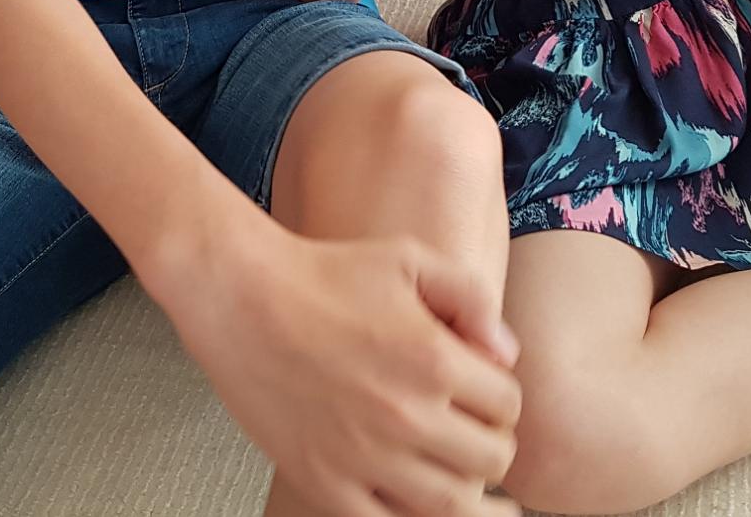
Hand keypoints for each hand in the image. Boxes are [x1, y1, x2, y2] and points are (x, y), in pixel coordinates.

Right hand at [165, 219, 522, 516]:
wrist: (242, 296)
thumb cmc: (321, 273)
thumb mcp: (409, 258)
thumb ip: (471, 297)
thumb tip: (506, 354)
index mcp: (432, 359)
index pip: (507, 406)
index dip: (501, 400)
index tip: (484, 397)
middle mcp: (405, 414)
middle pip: (491, 461)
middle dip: (492, 446)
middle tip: (475, 436)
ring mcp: (364, 456)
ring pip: (451, 505)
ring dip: (465, 490)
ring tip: (460, 477)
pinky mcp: (325, 481)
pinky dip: (410, 516)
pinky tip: (414, 500)